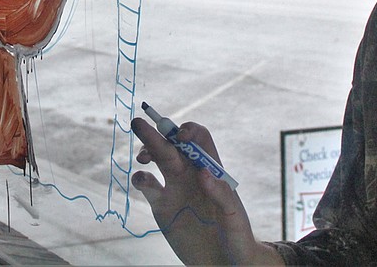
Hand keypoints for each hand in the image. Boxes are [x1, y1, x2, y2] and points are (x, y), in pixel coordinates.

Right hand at [131, 117, 280, 265]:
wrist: (222, 263)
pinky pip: (147, 185)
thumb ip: (222, 195)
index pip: (198, 138)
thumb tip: (204, 173)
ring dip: (146, 150)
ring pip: (156, 159)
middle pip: (171, 144)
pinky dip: (140, 178)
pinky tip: (142, 180)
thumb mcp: (235, 218)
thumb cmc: (237, 239)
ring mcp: (174, 187)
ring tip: (142, 157)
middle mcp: (190, 174)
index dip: (188, 132)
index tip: (181, 138)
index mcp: (211, 170)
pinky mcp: (161, 205)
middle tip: (138, 123)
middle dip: (156, 132)